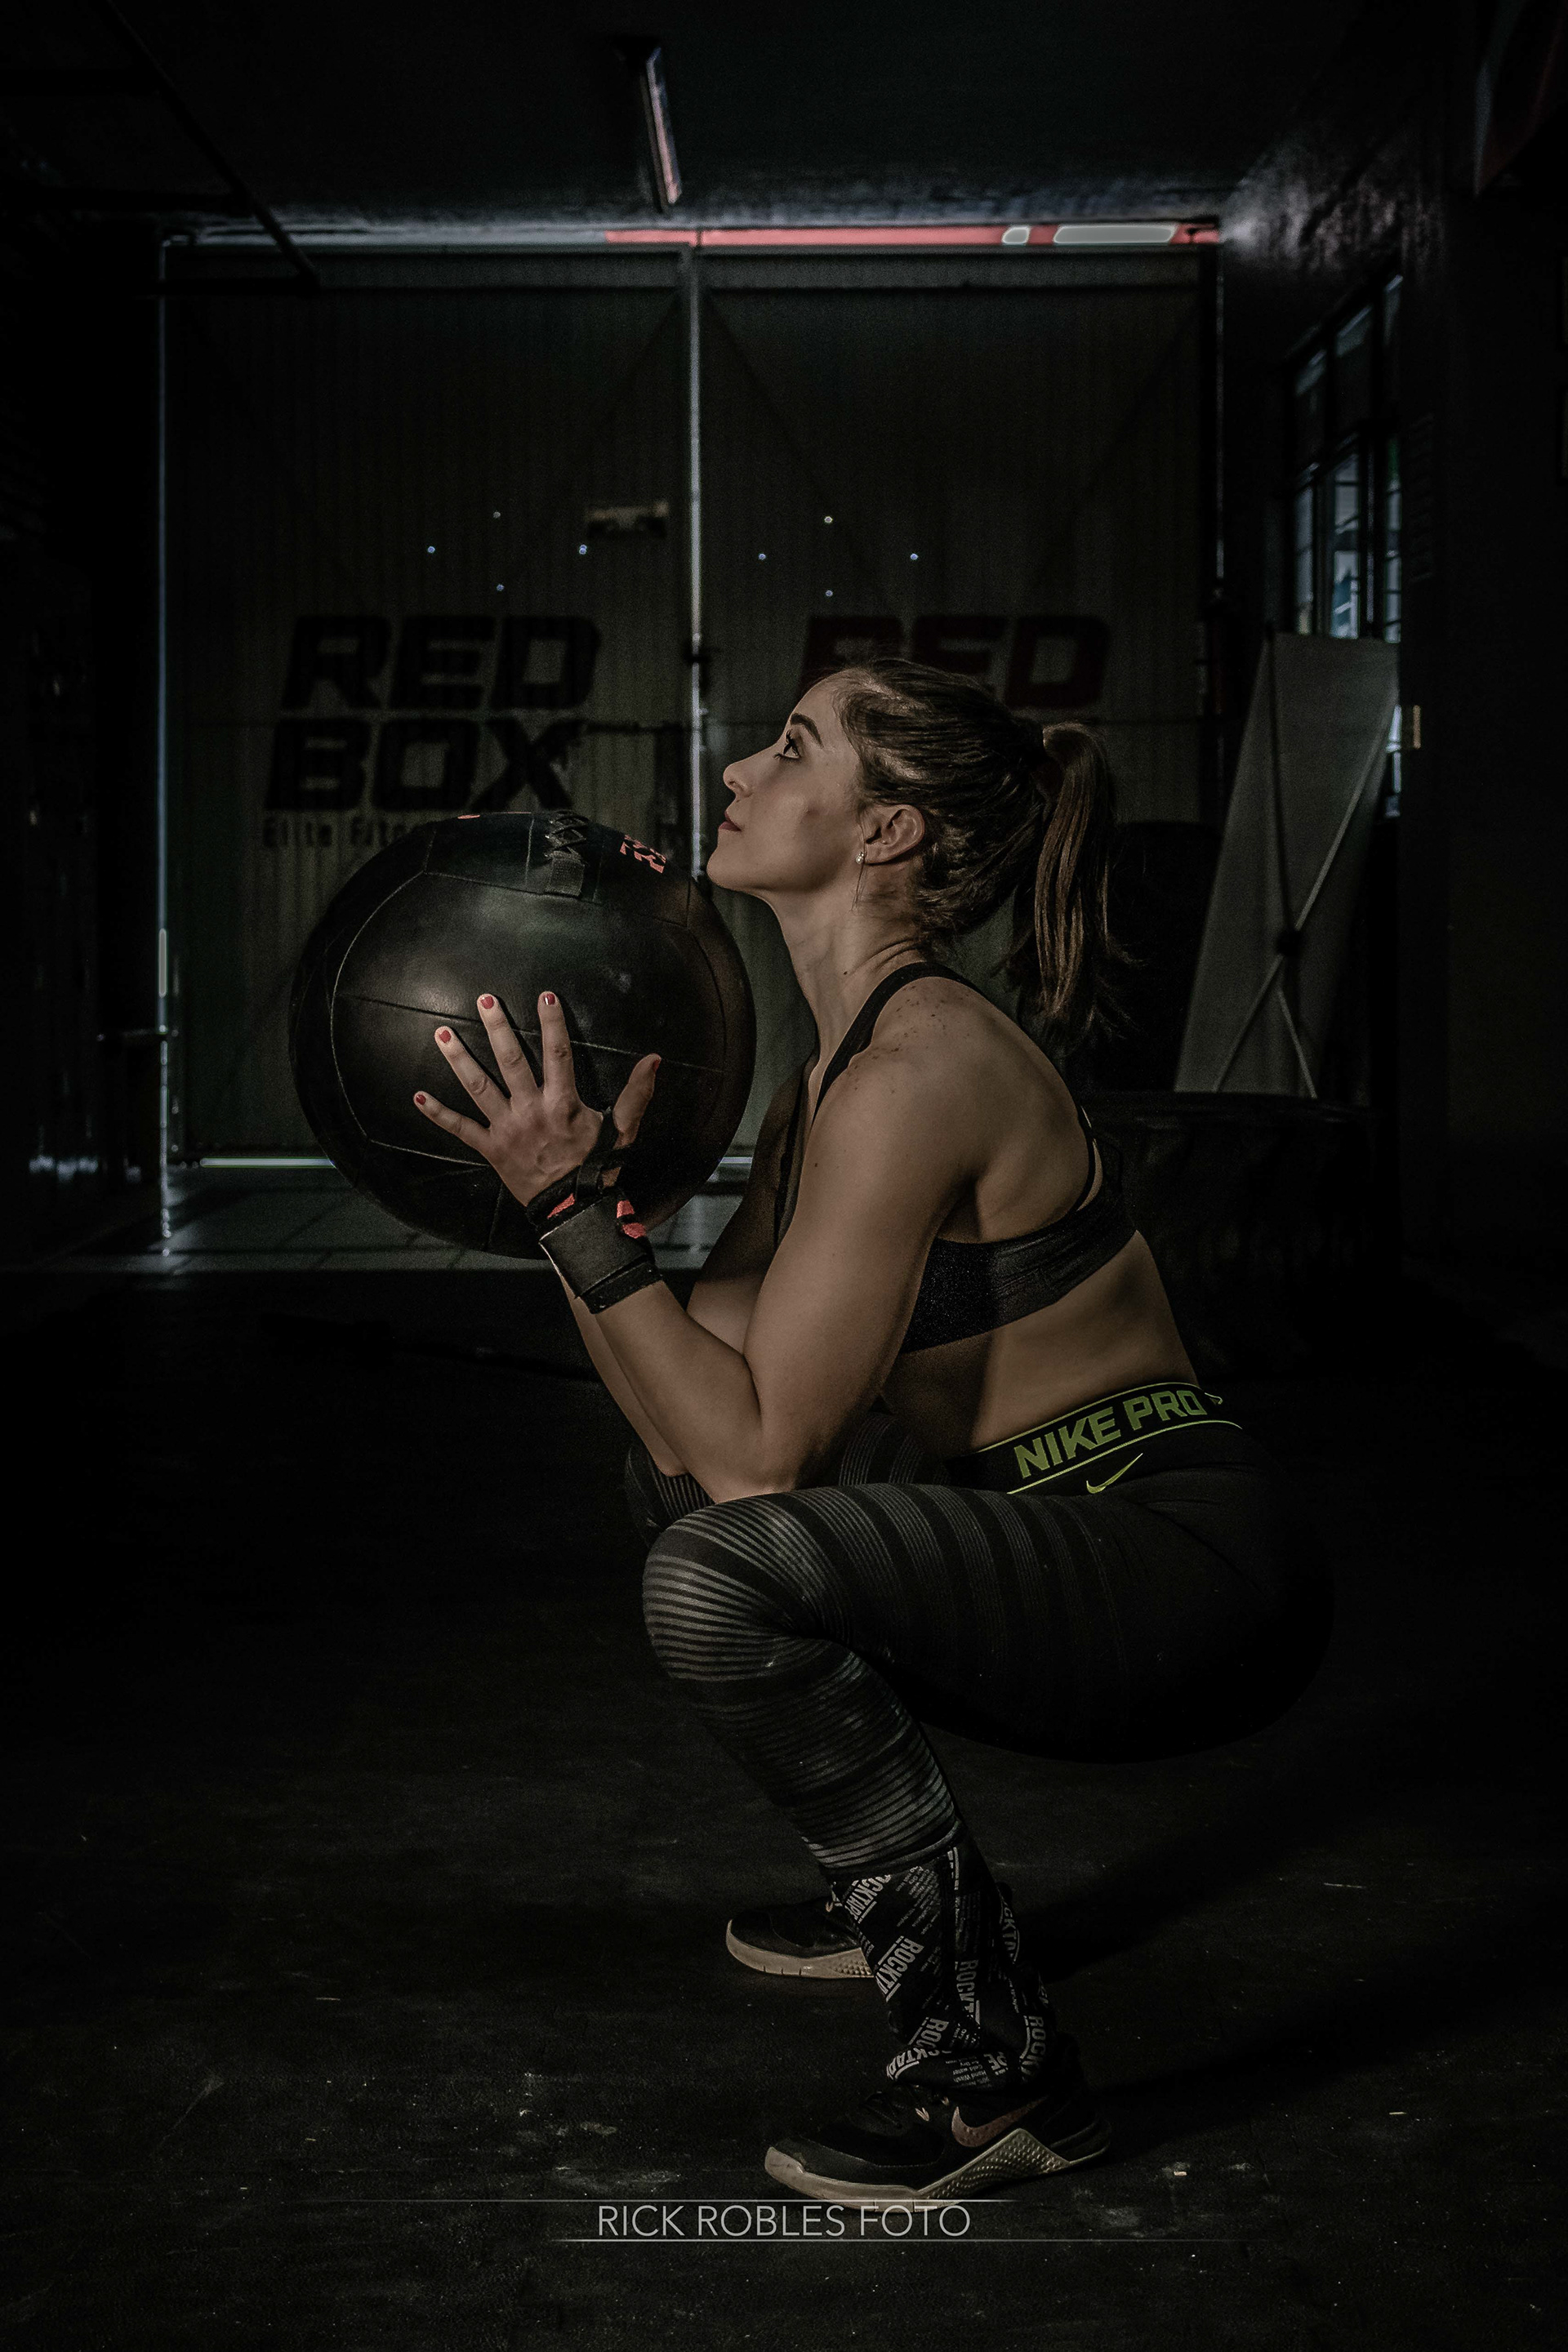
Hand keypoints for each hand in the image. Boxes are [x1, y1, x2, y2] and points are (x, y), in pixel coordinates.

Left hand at [413, 991, 659, 1208]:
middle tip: (483, 1000)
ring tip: (442, 1033)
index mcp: (561, 1103)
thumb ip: (636, 1093)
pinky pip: (460, 1129)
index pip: (557, 1054)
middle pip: (509, 1060)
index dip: (552, 1024)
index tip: (545, 996)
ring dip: (459, 1059)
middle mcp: (530, 1110)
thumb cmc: (598, 1168)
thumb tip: (654, 1060)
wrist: (573, 1209)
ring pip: (478, 1087)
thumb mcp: (623, 1130)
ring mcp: (506, 1129)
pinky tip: (417, 1096)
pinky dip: (438, 1113)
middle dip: (496, 1028)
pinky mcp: (490, 1149)